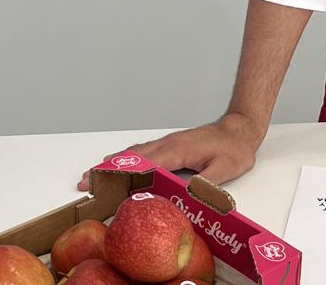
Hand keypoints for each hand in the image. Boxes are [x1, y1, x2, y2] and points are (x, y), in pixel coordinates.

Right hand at [76, 112, 264, 190]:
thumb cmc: (234, 149)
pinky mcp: (172, 143)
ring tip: (94, 174)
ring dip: (114, 162)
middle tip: (85, 181)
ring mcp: (168, 142)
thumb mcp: (224, 170)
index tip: (100, 180)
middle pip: (131, 156)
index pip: (142, 164)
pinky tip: (120, 162)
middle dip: (107, 169)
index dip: (120, 173)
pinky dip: (127, 157)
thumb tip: (184, 196)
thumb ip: (204, 184)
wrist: (240, 129)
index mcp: (177, 151)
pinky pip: (144, 150)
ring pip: (135, 152)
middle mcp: (168, 144)